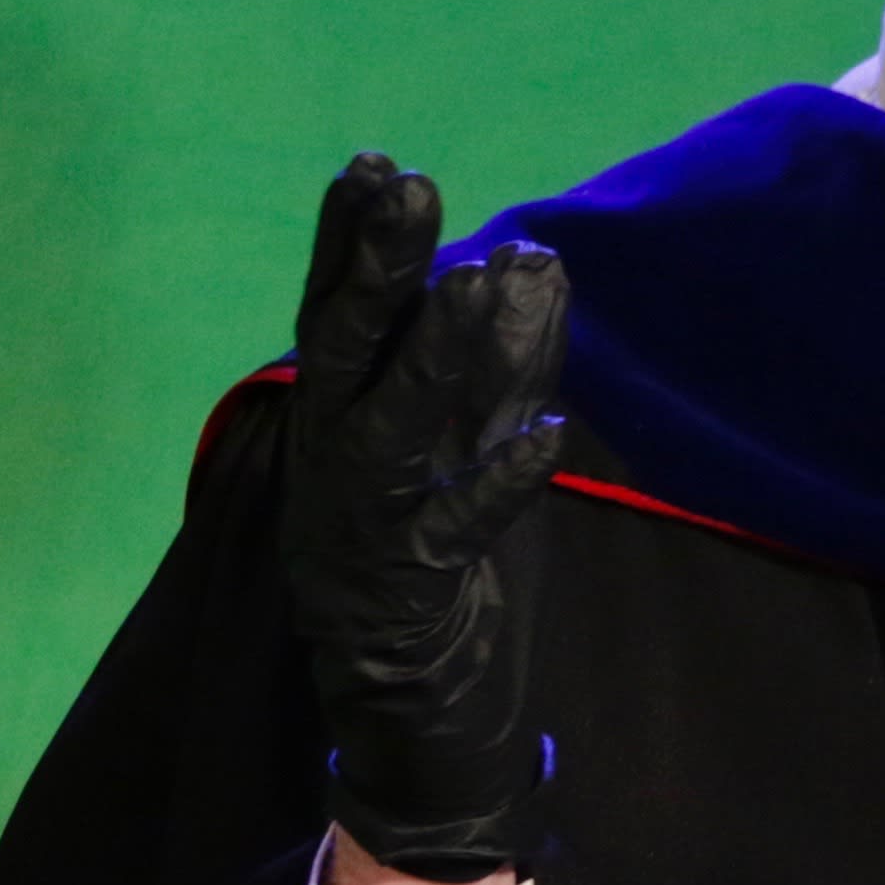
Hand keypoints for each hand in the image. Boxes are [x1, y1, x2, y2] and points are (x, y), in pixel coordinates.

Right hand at [280, 155, 567, 879]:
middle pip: (342, 354)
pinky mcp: (410, 591)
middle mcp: (332, 470)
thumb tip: (533, 259)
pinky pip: (457, 530)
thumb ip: (503, 365)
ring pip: (391, 432)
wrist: (413, 720)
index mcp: (335, 430)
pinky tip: (552, 437)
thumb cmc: (438, 572)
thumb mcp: (472, 450)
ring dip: (434, 357)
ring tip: (477, 281)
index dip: (346, 244)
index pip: (336, 321)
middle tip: (407, 186)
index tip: (371, 164)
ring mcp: (362, 531)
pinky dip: (501, 482)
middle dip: (372, 268)